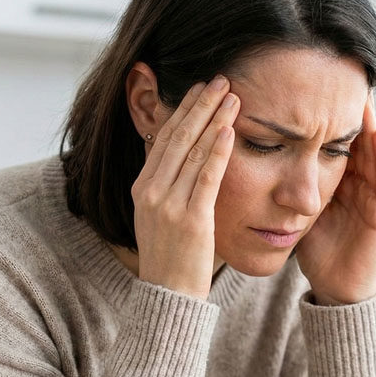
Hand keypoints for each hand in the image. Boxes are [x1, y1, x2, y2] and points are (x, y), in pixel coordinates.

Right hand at [131, 76, 238, 299]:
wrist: (168, 297)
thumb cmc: (171, 260)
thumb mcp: (159, 218)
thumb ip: (168, 188)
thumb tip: (182, 160)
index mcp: (143, 188)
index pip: (163, 139)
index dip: (182, 110)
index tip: (199, 89)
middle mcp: (151, 192)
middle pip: (177, 137)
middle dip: (200, 104)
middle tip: (220, 79)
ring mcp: (169, 205)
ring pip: (192, 151)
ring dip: (213, 119)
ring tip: (232, 96)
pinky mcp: (191, 220)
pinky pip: (206, 178)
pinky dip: (218, 151)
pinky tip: (229, 130)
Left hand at [295, 94, 375, 304]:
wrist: (336, 290)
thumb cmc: (318, 252)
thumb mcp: (298, 211)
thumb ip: (286, 187)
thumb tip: (253, 161)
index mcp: (341, 185)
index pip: (336, 143)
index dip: (329, 118)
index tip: (316, 89)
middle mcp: (361, 187)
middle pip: (357, 142)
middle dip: (352, 113)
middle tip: (345, 79)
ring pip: (374, 154)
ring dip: (370, 125)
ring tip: (364, 96)